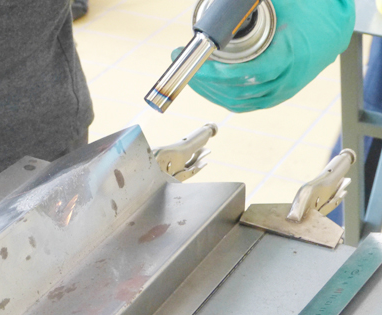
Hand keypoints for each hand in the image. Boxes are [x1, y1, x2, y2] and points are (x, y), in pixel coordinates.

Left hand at [174, 0, 354, 112]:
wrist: (332, 31)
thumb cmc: (310, 13)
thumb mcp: (283, 3)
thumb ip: (249, 6)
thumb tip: (222, 5)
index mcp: (288, 58)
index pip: (246, 74)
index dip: (217, 74)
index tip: (196, 64)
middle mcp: (284, 81)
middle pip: (236, 90)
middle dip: (204, 80)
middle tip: (184, 64)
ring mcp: (279, 93)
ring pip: (237, 101)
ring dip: (209, 91)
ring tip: (191, 75)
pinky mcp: (274, 97)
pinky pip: (243, 104)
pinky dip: (221, 97)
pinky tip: (207, 87)